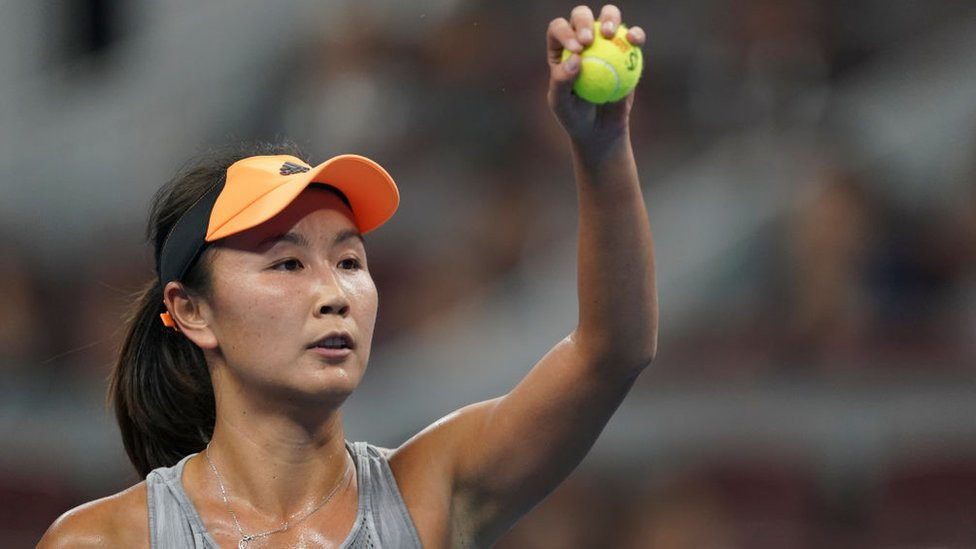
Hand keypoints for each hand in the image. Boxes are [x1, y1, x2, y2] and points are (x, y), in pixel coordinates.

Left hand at [547, 5, 645, 145]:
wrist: (600, 129)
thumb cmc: (575, 116)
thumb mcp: (561, 104)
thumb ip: (561, 82)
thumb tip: (575, 58)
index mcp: (560, 48)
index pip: (558, 29)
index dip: (565, 32)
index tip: (577, 49)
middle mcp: (581, 40)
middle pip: (581, 16)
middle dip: (584, 20)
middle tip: (589, 40)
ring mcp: (605, 43)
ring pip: (608, 17)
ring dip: (610, 17)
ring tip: (610, 33)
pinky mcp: (626, 51)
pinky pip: (632, 38)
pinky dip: (635, 35)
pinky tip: (634, 40)